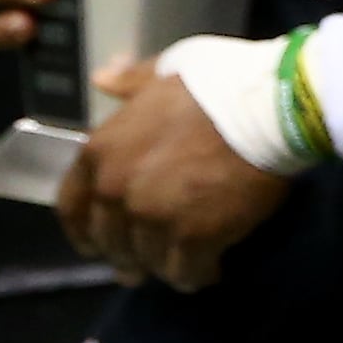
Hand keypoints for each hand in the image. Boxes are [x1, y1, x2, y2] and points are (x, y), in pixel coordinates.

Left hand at [56, 57, 290, 292]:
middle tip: (146, 265)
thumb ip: (130, 82)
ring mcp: (153, 217)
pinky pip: (186, 273)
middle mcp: (116, 190)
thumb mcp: (165, 69)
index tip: (96, 246)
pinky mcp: (193, 239)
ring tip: (187, 262)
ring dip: (166, 265)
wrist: (270, 109)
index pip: (72, 207)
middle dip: (127, 256)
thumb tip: (101, 78)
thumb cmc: (220, 82)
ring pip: (149, 262)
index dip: (83, 231)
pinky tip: (212, 267)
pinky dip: (198, 274)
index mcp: (101, 150)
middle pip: (111, 242)